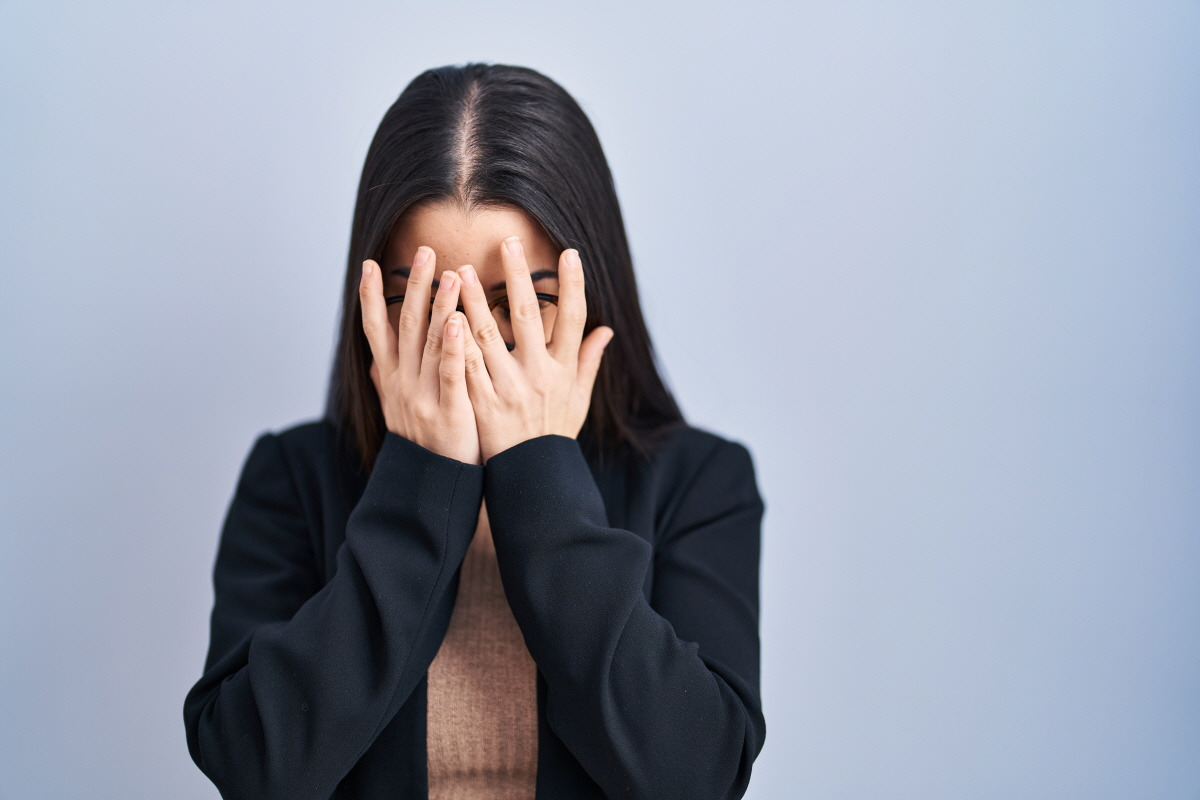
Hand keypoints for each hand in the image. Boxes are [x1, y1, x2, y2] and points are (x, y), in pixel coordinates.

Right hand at [359, 247, 480, 464]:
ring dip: (438, 306)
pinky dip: (450, 345)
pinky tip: (457, 320)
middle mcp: (402, 382)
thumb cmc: (423, 442)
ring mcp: (423, 394)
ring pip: (428, 342)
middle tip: (422, 252)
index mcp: (391, 378)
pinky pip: (448, 372)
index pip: (376, 329)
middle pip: (405, 325)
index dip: (370, 297)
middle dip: (414, 287)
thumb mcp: (397, 410)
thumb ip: (386, 382)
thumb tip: (374, 361)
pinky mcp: (447, 409)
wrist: (431, 484)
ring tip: (450, 273)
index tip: (368, 264)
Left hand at [455, 236, 612, 461]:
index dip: (573, 286)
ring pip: (489, 336)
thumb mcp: (579, 400)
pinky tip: (442, 316)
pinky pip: (465, 366)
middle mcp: (539, 375)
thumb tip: (607, 330)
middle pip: (528, 317)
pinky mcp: (482, 403)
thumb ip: (589, 361)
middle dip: (518, 277)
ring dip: (474, 300)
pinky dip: (455, 340)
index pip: (574, 319)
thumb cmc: (553, 435)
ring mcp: (509, 388)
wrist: (531, 479)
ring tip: (460, 270)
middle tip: (508, 242)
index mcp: (564, 371)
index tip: (569, 253)